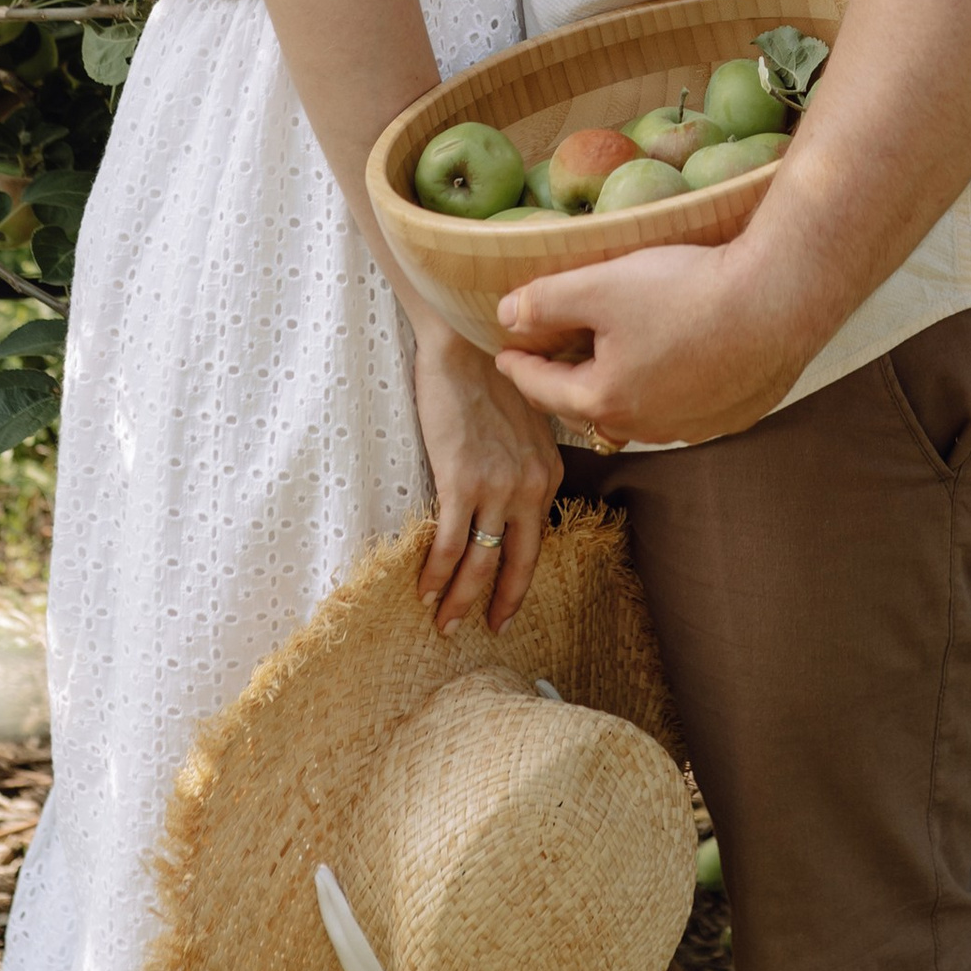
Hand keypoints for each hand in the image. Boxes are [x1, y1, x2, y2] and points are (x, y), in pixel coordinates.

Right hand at [411, 318, 564, 627]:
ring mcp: (496, 487)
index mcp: (547, 473)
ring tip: (445, 624)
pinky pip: (449, 543)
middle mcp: (530, 486)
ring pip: (480, 561)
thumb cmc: (491, 372)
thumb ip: (522, 457)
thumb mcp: (526, 419)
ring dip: (460, 599)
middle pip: (517, 562)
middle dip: (501, 603)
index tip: (506, 599)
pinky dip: (436, 573)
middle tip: (488, 629)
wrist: (468, 340)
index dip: (520, 575)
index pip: (535, 539)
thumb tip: (508, 481)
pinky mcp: (461, 480)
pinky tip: (423, 591)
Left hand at [495, 242, 814, 451]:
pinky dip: (670, 389)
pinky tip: (679, 361)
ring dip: (622, 389)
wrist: (779, 300)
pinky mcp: (733, 415)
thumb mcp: (601, 285)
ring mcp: (693, 427)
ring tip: (616, 359)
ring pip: (640, 412)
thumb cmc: (686, 291)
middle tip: (555, 358)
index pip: (544, 388)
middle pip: (590, 406)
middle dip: (567, 384)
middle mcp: (646, 426)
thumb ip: (546, 302)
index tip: (505, 355)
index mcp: (605, 399)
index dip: (519, 367)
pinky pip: (686, 407)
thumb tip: (506, 316)